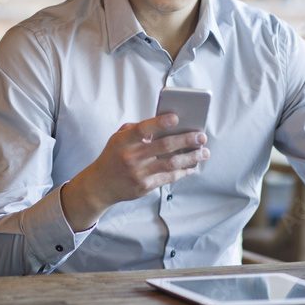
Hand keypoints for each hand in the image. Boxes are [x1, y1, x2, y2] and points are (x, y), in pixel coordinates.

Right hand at [61, 113, 209, 230]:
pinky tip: (193, 166)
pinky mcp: (144, 187)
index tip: (176, 117)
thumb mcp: (118, 138)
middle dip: (186, 140)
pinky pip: (169, 177)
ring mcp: (138, 174)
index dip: (159, 123)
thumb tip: (164, 125)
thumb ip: (137, 129)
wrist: (100, 185)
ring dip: (191, 157)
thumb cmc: (113, 156)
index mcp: (123, 142)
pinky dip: (183, 171)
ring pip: (171, 164)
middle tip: (201, 136)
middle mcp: (130, 158)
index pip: (142, 129)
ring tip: (204, 152)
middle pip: (163, 146)